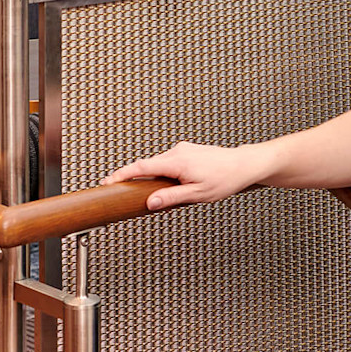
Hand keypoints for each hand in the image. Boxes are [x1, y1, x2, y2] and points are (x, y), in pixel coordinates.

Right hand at [100, 141, 270, 210]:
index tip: (107, 181)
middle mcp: (177, 152)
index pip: (141, 166)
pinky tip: (173, 185)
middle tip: (120, 191)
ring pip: (159, 165)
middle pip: (147, 166)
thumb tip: (150, 202)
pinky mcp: (186, 151)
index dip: (122, 174)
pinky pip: (168, 163)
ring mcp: (182, 149)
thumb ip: (171, 198)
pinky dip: (164, 173)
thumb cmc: (225, 179)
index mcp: (177, 162)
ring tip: (158, 194)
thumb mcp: (197, 195)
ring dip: (154, 178)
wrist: (243, 165)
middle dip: (134, 178)